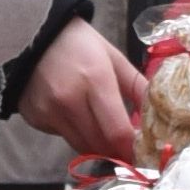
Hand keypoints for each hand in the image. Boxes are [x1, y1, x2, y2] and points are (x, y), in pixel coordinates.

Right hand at [18, 19, 146, 157]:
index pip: (117, 131)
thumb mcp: (114, 58)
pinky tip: (78, 117)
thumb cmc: (79, 45)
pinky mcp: (36, 119)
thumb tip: (157, 115)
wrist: (32, 35)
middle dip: (118, 152)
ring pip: (81, 147)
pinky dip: (76, 135)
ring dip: (98, 148)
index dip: (132, 149)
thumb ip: (137, 87)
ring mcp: (49, 111)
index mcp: (96, 80)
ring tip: (107, 137)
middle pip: (100, 145)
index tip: (143, 155)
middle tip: (130, 151)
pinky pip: (64, 137)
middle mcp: (69, 100)